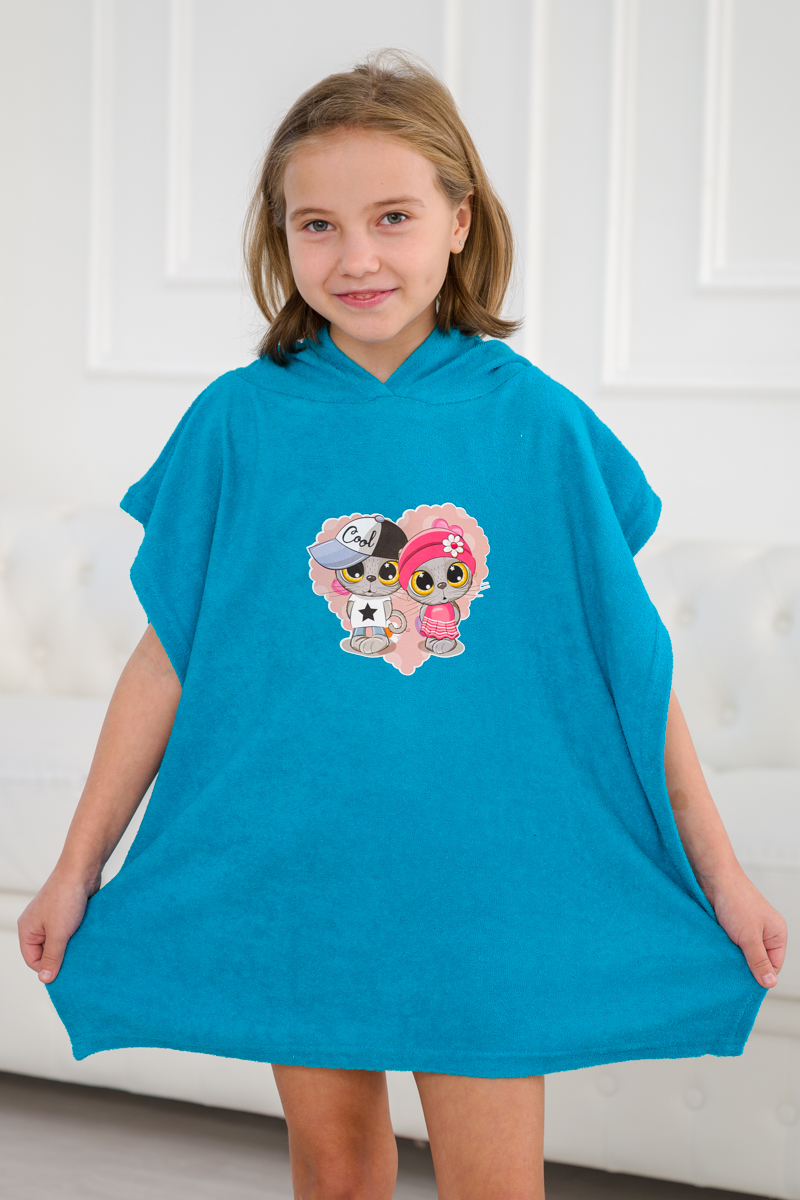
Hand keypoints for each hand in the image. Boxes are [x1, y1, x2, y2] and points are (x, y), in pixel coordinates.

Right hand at [17, 870, 99, 983]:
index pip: (32, 960)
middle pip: (46, 951)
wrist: (83, 870)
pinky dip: (77, 936)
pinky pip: (70, 931)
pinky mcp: (67, 912)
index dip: (47, 968)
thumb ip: (52, 957)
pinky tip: (87, 938)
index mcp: (27, 929)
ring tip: (82, 949)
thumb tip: (45, 978)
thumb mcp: (58, 933)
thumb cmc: (66, 898)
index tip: (64, 972)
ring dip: (71, 946)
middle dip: (60, 957)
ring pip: (59, 941)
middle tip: (75, 962)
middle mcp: (37, 924)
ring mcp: (52, 918)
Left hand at [708, 866, 786, 988]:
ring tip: (723, 959)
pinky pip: (730, 945)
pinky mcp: (730, 926)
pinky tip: (716, 951)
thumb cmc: (735, 900)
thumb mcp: (749, 936)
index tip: (745, 983)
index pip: (774, 966)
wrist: (712, 877)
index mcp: (777, 934)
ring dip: (732, 957)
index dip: (760, 976)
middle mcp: (764, 932)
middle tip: (732, 972)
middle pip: (757, 961)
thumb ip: (759, 961)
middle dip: (745, 967)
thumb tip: (769, 983)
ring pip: (742, 953)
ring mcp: (746, 929)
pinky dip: (724, 948)